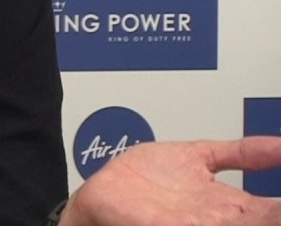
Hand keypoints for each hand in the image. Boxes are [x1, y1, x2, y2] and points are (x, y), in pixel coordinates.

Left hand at [60, 137, 280, 225]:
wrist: (100, 196)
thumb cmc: (145, 181)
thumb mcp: (199, 156)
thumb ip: (239, 152)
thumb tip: (280, 144)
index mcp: (230, 207)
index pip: (275, 209)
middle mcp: (216, 220)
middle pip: (263, 219)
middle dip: (276, 213)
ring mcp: (192, 224)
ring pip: (238, 224)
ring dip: (261, 217)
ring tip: (272, 211)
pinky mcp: (165, 225)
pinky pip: (187, 225)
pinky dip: (214, 221)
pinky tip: (226, 215)